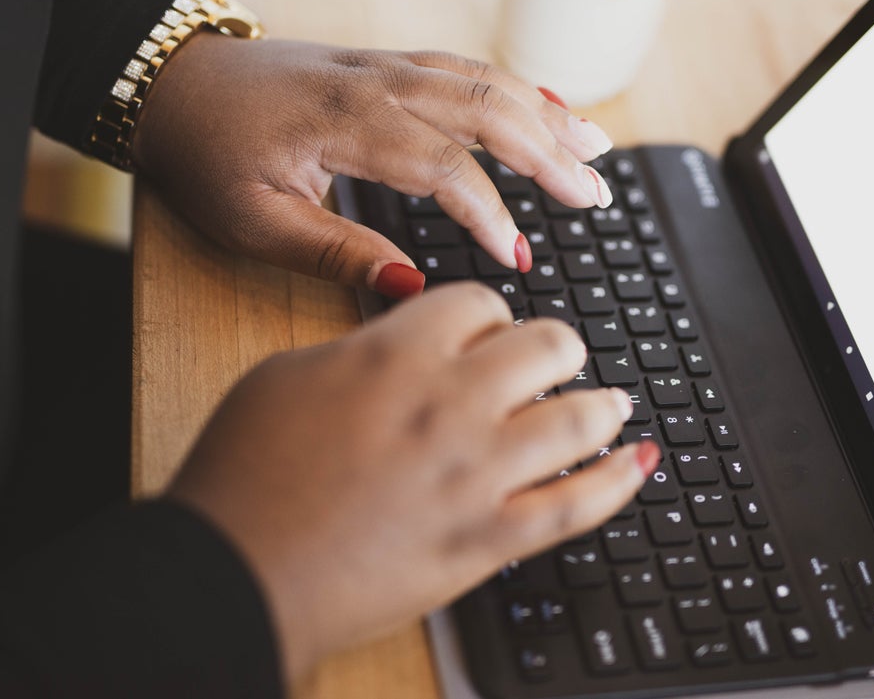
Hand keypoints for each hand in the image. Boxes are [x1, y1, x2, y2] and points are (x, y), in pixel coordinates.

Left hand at [131, 35, 615, 296]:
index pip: (443, 166)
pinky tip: (548, 101)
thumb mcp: (253, 222)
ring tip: (597, 147)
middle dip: (548, 153)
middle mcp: (376, 83)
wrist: (172, 85)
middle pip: (485, 108)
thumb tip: (412, 285)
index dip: (488, 214)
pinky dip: (514, 84)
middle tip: (596, 196)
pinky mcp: (384, 62)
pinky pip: (464, 65)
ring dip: (545, 111)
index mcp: (344, 124)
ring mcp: (384, 65)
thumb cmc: (207, 156)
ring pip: (483, 79)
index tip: (515, 259)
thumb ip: (336, 251)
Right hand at [167, 283, 659, 684]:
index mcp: (396, 352)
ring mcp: (477, 476)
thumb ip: (359, 351)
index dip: (488, 314)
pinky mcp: (487, 542)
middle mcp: (450, 404)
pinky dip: (620, 481)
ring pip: (578, 419)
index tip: (488, 329)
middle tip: (553, 359)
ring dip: (601, 404)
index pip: (480, 303)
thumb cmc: (242, 474)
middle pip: (546, 346)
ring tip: (610, 403)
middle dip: (555, 346)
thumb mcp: (285, 375)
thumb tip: (401, 348)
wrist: (233, 571)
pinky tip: (640, 461)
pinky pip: (579, 507)